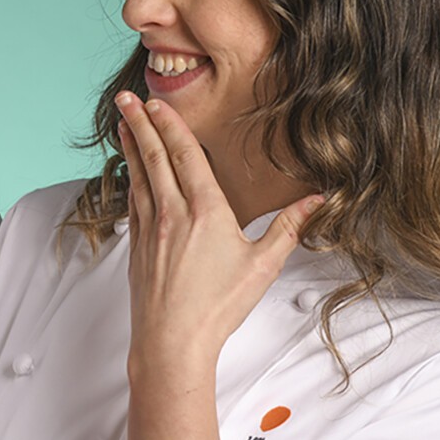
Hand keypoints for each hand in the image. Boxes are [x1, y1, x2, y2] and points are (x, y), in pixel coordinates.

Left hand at [116, 92, 320, 439]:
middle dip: (141, 123)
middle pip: (155, 156)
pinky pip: (132, 200)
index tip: (158, 103)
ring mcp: (149, 228)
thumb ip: (289, 228)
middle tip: (128, 97)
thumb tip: (317, 201)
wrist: (172, 342)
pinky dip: (129, 178)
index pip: (186, 155)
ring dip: (131, 145)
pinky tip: (129, 170)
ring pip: (138, 175)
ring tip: (122, 121)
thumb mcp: (263, 266)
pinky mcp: (136, 245)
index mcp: (205, 211)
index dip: (171, 126)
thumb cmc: (218, 308)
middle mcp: (172, 213)